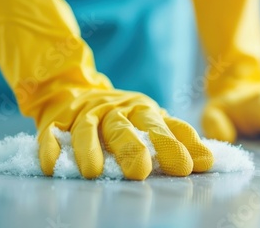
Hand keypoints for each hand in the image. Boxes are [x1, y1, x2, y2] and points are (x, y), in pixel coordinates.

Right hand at [0, 0, 212, 179]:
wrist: (76, 89)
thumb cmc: (123, 114)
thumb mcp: (152, 120)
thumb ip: (178, 137)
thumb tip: (209, 162)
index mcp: (141, 110)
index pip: (159, 126)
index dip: (174, 144)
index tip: (190, 166)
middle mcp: (114, 110)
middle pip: (124, 127)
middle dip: (132, 148)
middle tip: (141, 171)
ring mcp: (85, 114)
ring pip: (86, 128)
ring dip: (89, 148)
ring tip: (92, 172)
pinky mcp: (57, 120)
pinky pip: (51, 133)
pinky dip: (50, 147)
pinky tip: (51, 165)